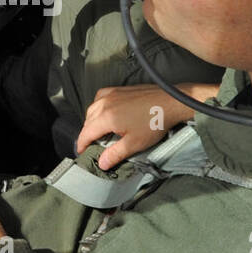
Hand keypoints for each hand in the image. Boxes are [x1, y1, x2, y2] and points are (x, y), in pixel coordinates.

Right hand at [75, 83, 206, 169]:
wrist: (170, 102)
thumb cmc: (154, 121)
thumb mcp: (134, 143)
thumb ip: (115, 154)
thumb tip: (102, 163)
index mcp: (106, 117)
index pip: (86, 133)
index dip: (82, 144)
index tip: (82, 152)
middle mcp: (105, 103)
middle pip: (87, 121)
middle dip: (86, 134)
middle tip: (91, 145)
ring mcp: (111, 94)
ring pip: (92, 108)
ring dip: (91, 120)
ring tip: (98, 130)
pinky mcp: (119, 89)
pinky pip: (100, 97)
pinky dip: (98, 106)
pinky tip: (104, 111)